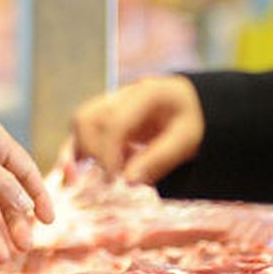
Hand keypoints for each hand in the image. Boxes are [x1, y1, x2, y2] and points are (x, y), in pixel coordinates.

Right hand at [67, 75, 202, 185]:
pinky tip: (104, 165)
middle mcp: (123, 93)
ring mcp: (111, 101)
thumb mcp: (186, 142)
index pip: (113, 122)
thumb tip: (127, 180)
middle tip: (109, 177)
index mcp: (147, 93)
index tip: (113, 179)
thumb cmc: (191, 122)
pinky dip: (86, 150)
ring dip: (84, 150)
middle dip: (91, 151)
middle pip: (86, 117)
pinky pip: (84, 130)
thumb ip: (158, 159)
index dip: (107, 154)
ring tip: (108, 170)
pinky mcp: (104, 114)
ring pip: (80, 122)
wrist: (192, 106)